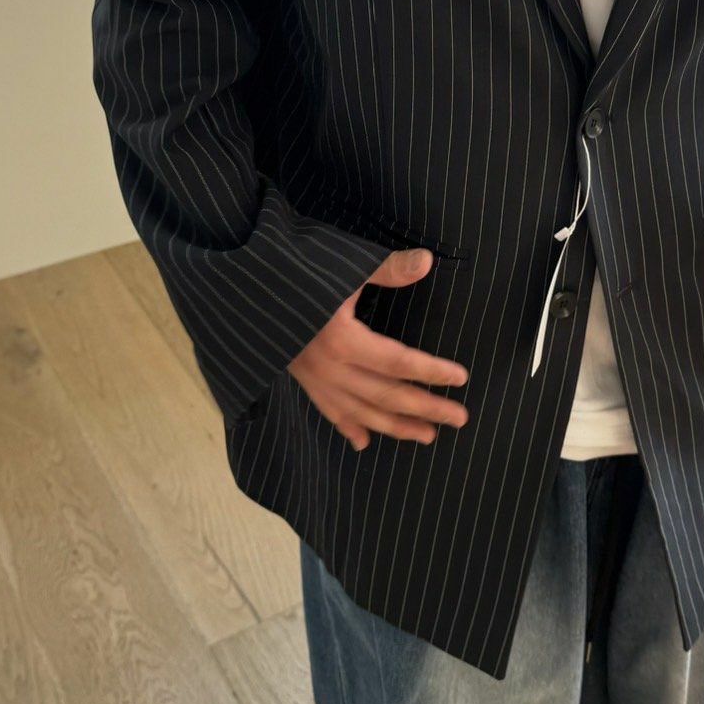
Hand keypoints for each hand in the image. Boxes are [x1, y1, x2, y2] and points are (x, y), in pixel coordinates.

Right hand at [289, 248, 470, 449]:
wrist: (242, 285)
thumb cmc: (295, 270)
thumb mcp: (343, 264)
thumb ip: (387, 269)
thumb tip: (427, 261)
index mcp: (343, 340)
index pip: (399, 363)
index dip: (432, 371)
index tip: (460, 378)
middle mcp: (329, 368)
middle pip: (387, 396)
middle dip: (425, 409)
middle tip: (460, 418)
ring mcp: (313, 379)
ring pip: (361, 413)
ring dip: (396, 427)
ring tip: (427, 436)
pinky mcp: (300, 380)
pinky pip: (329, 412)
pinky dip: (348, 428)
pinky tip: (363, 443)